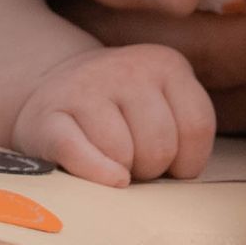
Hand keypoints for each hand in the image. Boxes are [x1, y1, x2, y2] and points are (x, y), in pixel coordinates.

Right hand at [12, 43, 214, 187]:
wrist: (56, 85)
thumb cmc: (121, 110)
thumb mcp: (163, 103)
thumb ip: (184, 131)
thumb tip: (184, 179)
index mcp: (167, 65)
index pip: (197, 126)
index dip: (188, 161)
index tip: (173, 166)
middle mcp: (129, 69)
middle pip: (160, 146)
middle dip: (152, 169)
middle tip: (137, 164)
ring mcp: (86, 88)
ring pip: (122, 155)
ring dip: (122, 173)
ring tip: (115, 161)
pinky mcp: (49, 116)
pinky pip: (79, 155)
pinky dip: (96, 174)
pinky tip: (106, 178)